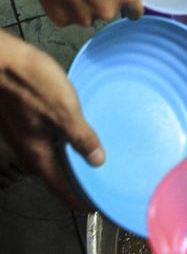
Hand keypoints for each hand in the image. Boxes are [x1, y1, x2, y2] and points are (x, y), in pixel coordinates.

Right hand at [0, 0, 143, 25]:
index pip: (135, 11)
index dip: (130, 6)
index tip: (125, 5)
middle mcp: (107, 10)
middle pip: (109, 10)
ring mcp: (84, 17)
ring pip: (88, 14)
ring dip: (83, 4)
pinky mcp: (62, 20)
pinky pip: (68, 16)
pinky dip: (65, 7)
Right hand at [0, 29, 103, 206]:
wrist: (0, 60)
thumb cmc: (28, 81)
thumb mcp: (64, 110)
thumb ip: (82, 137)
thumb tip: (97, 160)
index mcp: (38, 154)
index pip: (61, 189)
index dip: (80, 200)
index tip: (95, 205)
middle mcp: (28, 149)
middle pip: (55, 176)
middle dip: (78, 182)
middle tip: (99, 183)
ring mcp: (24, 135)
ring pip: (50, 157)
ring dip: (71, 162)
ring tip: (93, 159)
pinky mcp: (23, 120)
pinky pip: (46, 141)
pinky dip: (63, 144)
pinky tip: (76, 132)